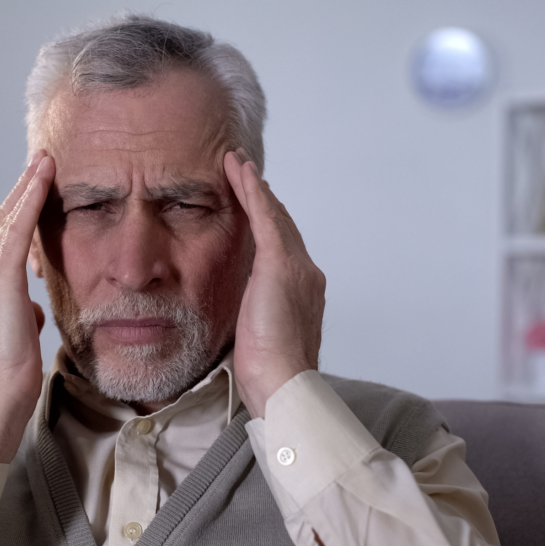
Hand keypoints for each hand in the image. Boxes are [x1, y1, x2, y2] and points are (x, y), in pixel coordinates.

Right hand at [0, 152, 55, 462]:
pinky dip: (28, 205)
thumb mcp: (21, 340)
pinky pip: (15, 235)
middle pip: (2, 225)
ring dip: (26, 189)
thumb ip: (24, 318)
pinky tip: (42, 184)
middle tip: (41, 161)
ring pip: (6, 223)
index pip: (4, 243)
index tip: (37, 188)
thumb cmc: (9, 384)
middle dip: (21, 191)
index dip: (19, 212)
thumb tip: (35, 309)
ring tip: (43, 163)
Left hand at [223, 150, 325, 418]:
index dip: (268, 222)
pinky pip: (264, 217)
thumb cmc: (270, 374)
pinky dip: (252, 191)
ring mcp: (297, 267)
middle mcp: (306, 273)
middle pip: (282, 226)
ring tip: (238, 163)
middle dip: (263, 198)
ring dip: (255, 186)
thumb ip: (257, 315)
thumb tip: (245, 312)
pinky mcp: (281, 264)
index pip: (282, 247)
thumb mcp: (260, 336)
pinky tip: (240, 172)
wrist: (284, 382)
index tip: (254, 204)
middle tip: (246, 172)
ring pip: (273, 216)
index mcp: (302, 292)